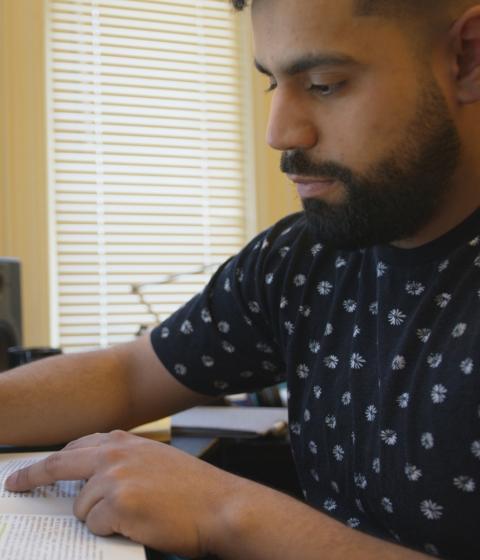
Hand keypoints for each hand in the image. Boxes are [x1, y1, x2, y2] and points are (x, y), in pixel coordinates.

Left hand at [4, 430, 243, 556]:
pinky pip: (94, 526)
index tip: (26, 472)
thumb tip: (91, 477)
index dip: (48, 462)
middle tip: (15, 484)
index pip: (75, 448)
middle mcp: (114, 454)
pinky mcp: (117, 503)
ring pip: (81, 507)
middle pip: (59, 464)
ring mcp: (114, 477)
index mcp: (123, 442)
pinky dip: (111, 531)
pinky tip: (138, 523)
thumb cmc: (192, 488)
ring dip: (99, 517)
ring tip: (136, 514)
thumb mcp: (155, 460)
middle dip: (33, 476)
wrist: (220, 504)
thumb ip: (123, 461)